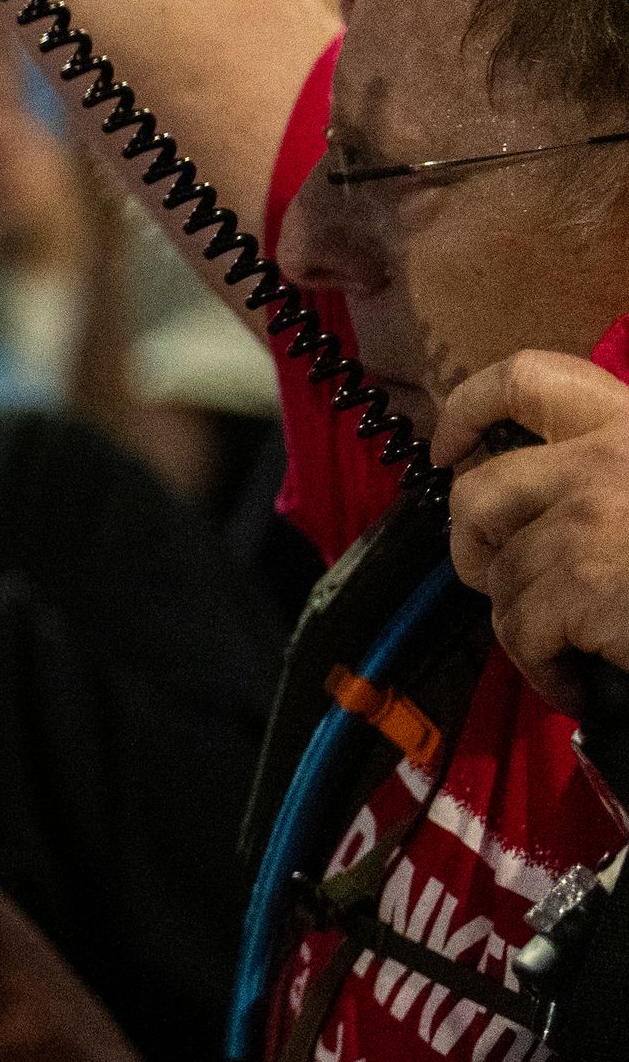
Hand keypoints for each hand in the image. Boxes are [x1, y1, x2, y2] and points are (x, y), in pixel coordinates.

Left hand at [439, 353, 628, 713]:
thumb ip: (614, 484)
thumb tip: (546, 517)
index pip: (528, 379)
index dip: (467, 410)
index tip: (448, 449)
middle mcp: (606, 456)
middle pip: (480, 492)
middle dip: (470, 543)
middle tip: (493, 577)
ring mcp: (588, 515)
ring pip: (502, 572)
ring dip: (522, 622)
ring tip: (563, 649)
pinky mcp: (579, 578)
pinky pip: (519, 628)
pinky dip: (540, 667)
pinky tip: (573, 682)